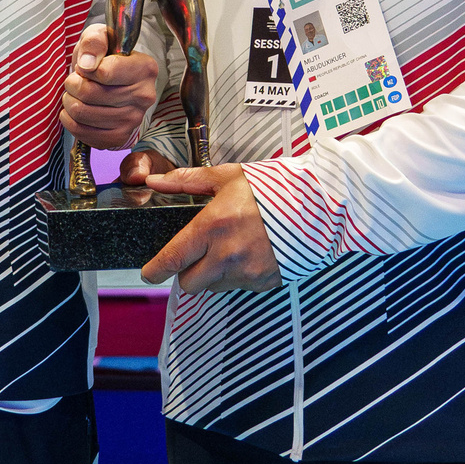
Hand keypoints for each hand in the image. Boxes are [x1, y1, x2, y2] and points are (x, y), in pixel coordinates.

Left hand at [60, 24, 159, 146]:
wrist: (114, 81)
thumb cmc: (106, 56)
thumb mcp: (100, 37)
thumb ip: (94, 42)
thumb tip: (87, 64)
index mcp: (145, 68)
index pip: (105, 72)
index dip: (85, 68)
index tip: (85, 66)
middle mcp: (144, 96)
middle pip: (90, 94)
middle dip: (72, 84)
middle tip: (74, 80)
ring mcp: (133, 119)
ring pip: (83, 113)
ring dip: (69, 101)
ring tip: (74, 93)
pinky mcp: (119, 137)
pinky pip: (83, 133)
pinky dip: (70, 120)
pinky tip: (74, 109)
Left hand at [139, 166, 280, 292]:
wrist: (316, 205)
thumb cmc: (270, 189)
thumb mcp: (226, 177)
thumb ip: (186, 181)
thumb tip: (153, 182)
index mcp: (212, 227)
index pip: (172, 259)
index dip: (155, 271)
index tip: (149, 273)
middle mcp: (226, 255)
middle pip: (189, 283)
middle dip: (187, 272)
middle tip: (197, 255)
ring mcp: (246, 272)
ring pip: (214, 287)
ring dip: (213, 274)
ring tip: (229, 250)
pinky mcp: (264, 282)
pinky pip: (239, 286)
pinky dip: (238, 275)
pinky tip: (249, 254)